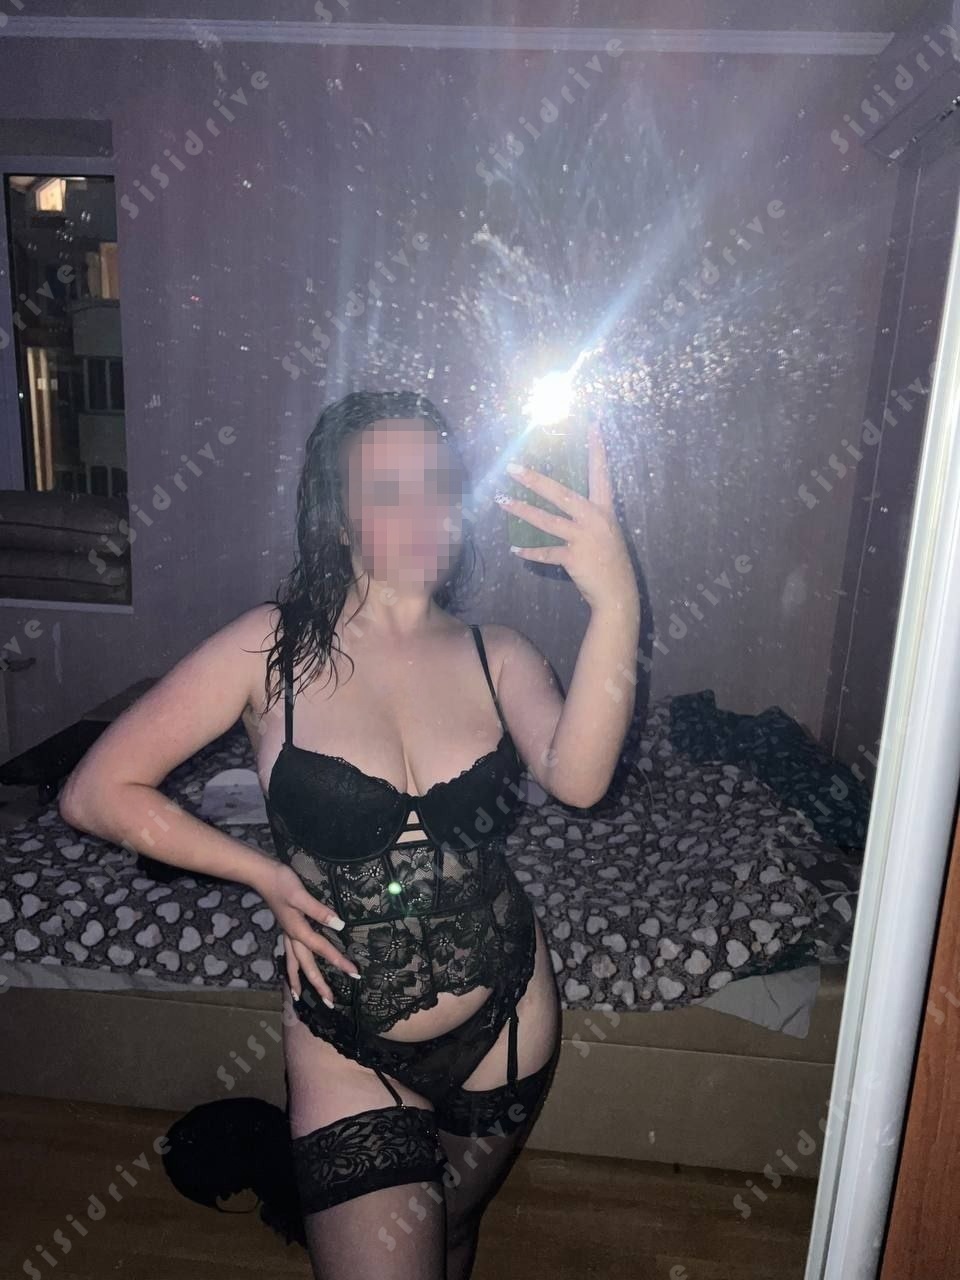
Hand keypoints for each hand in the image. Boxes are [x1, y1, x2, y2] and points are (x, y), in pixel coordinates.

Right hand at [254, 860, 359, 1006]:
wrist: (262, 875)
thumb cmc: (282, 882)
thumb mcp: (301, 895)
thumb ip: (319, 911)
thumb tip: (339, 925)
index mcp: (298, 930)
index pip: (322, 949)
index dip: (339, 961)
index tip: (354, 973)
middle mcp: (292, 936)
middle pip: (306, 965)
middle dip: (318, 984)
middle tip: (330, 1002)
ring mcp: (287, 933)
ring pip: (293, 963)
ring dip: (298, 981)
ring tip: (299, 998)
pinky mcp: (286, 928)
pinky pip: (288, 954)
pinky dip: (290, 967)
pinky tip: (292, 969)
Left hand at [496, 421, 638, 613]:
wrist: (618, 593)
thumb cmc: (610, 562)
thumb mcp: (605, 533)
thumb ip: (587, 518)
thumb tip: (565, 508)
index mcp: (604, 510)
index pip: (600, 474)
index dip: (597, 450)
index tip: (592, 426)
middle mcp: (594, 519)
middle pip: (561, 493)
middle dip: (535, 480)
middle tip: (514, 468)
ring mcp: (584, 538)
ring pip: (547, 520)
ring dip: (522, 510)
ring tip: (502, 501)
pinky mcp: (574, 557)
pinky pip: (546, 552)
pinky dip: (530, 552)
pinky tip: (515, 550)